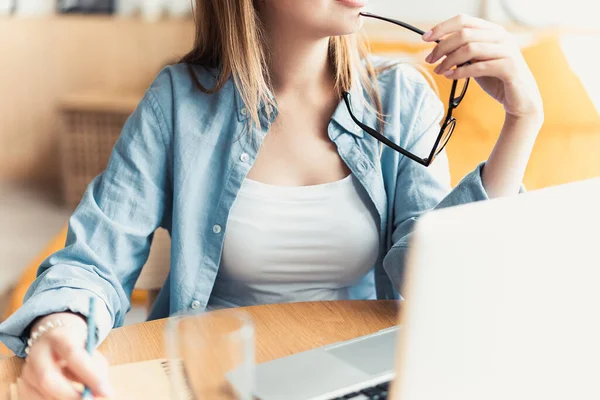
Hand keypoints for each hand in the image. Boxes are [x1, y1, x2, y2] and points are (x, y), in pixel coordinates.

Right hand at [18, 313, 112, 398]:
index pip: (73, 355)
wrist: (51, 339)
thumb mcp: (90, 350)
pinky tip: (65, 398)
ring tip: (80, 397)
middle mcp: (37, 353)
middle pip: (47, 379)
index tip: (106, 392)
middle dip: (70, 396)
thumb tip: (103, 393)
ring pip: (40, 395)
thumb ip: (97, 369)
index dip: (90, 375)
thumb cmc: (77, 347)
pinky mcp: (22, 386)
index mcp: (59, 337)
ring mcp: (26, 371)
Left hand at [423, 14, 543, 123]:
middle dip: (442, 46)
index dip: (442, 27)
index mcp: (493, 31)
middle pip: (464, 34)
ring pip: (469, 49)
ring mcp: (507, 51)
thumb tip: (438, 48)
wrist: (520, 100)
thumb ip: (462, 52)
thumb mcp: (476, 62)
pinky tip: (451, 76)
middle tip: (430, 59)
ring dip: (449, 60)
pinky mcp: (509, 68)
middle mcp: (502, 37)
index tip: (425, 38)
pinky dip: (460, 72)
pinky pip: (478, 67)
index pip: (464, 20)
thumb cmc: (496, 79)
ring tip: (439, 71)